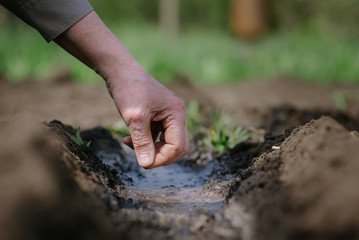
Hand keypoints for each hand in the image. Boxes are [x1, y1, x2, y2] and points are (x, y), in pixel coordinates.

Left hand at [54, 11, 188, 167]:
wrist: (119, 71)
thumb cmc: (129, 89)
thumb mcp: (134, 118)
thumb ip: (142, 142)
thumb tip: (146, 164)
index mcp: (176, 114)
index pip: (178, 146)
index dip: (163, 158)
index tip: (144, 163)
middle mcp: (177, 115)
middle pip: (177, 146)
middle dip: (160, 156)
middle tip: (142, 159)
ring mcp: (168, 115)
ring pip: (167, 142)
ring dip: (151, 149)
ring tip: (131, 145)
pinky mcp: (158, 115)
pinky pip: (157, 135)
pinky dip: (145, 141)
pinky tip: (128, 139)